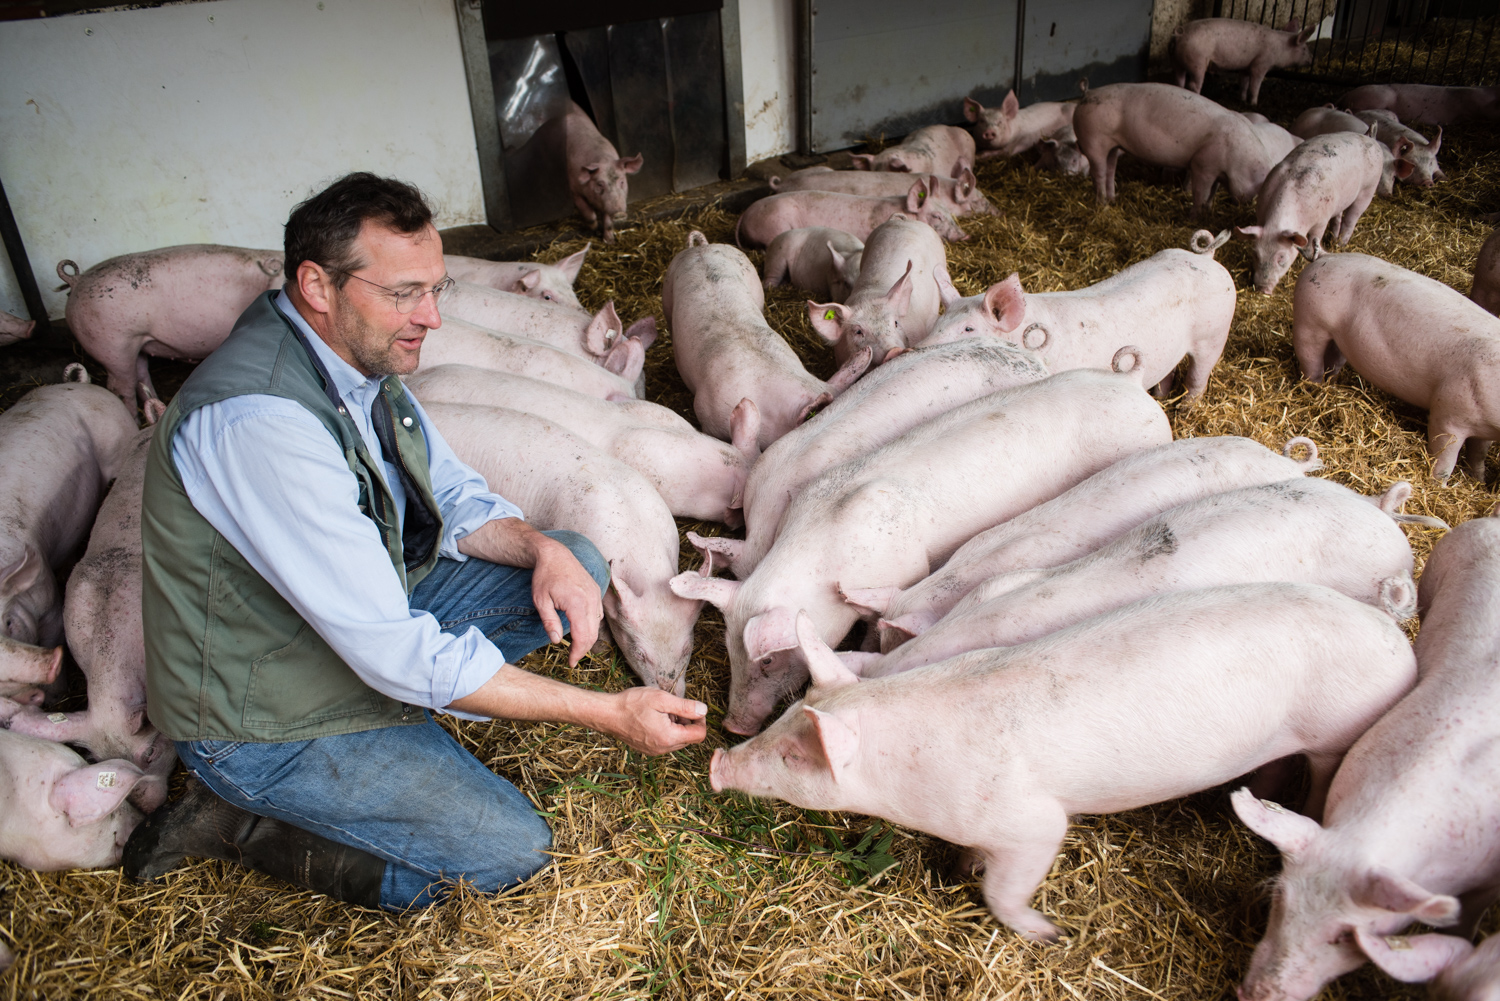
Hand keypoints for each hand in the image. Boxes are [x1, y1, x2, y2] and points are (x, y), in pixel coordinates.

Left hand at [530, 538, 603, 666]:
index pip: (582, 636)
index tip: (571, 663)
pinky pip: (598, 614)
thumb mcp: (541, 601)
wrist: (555, 554)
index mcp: (576, 603)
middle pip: (593, 633)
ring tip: (577, 646)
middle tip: (572, 658)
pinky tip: (583, 628)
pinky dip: (593, 625)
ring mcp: (595, 595)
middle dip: (583, 649)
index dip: (577, 653)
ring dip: (589, 638)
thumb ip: (550, 622)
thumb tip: (557, 641)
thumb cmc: (545, 576)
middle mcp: (590, 600)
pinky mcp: (596, 591)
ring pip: (597, 624)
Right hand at [603, 688, 707, 754]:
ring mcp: (655, 751)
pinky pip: (666, 742)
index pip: (700, 735)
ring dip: (677, 727)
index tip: (693, 708)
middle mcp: (663, 749)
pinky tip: (655, 719)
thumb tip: (704, 710)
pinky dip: (667, 731)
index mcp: (669, 737)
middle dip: (688, 723)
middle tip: (674, 708)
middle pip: (690, 738)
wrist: (607, 714)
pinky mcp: (648, 750)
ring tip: (663, 712)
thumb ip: (685, 707)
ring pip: (678, 741)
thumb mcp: (662, 699)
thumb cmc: (632, 704)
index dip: (701, 719)